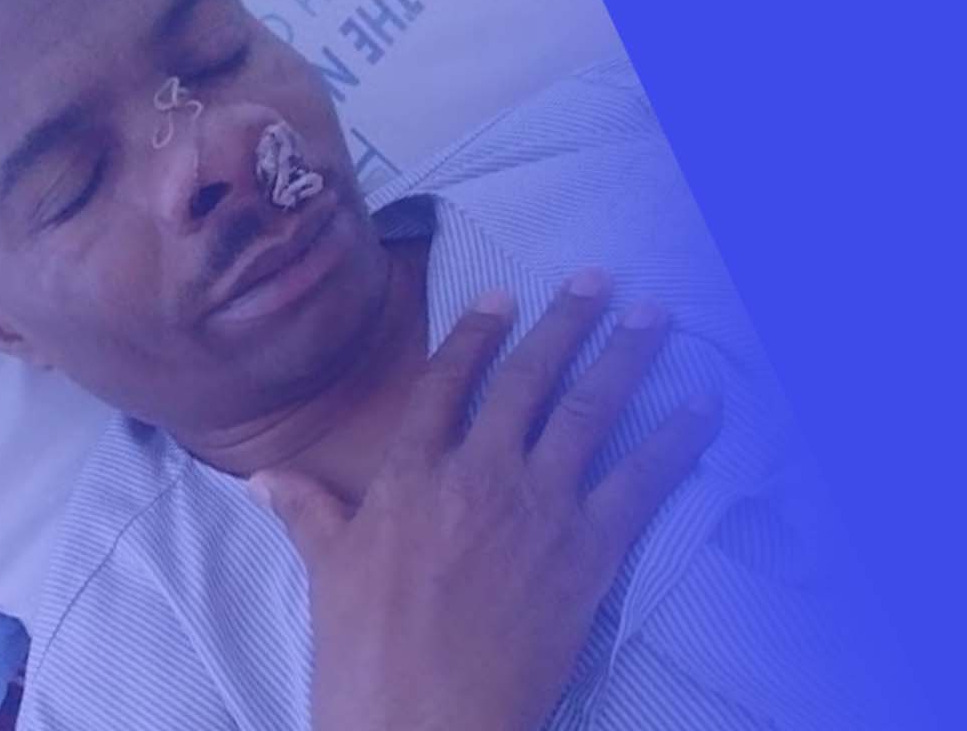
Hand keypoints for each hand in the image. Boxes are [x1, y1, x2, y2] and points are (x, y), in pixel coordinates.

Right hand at [252, 271, 723, 730]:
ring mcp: (537, 506)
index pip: (447, 382)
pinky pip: (640, 481)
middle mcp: (479, 471)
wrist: (423, 720)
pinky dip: (677, 441)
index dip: (476, 334)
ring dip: (625, 357)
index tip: (503, 296)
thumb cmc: (367, 652)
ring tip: (654, 315)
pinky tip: (703, 407)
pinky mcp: (587, 550)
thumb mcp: (328, 573)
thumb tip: (262, 478)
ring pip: (588, 412)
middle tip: (598, 279)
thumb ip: (307, 512)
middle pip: (528, 379)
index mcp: (411, 472)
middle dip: (567, 322)